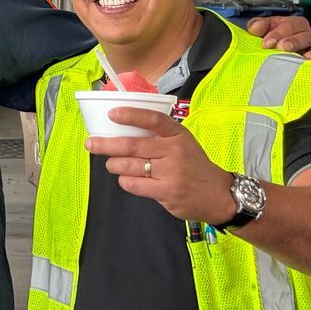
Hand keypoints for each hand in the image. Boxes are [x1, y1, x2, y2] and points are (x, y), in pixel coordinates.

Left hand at [86, 107, 236, 222]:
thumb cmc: (193, 166)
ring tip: (112, 164)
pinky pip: (134, 184)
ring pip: (129, 165)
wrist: (218, 195)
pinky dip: (125, 181)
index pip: (153, 119)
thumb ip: (158, 136)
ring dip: (114, 164)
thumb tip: (121, 130)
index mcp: (178, 135)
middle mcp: (174, 151)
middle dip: (106, 144)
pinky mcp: (166, 192)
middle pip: (132, 145)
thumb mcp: (182, 143)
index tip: (112, 114)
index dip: (131, 115)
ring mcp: (171, 172)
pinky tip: (127, 179)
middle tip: (91, 143)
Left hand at [247, 13, 310, 61]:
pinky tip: (309, 59)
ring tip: (294, 54)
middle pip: (302, 34)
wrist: (272, 56)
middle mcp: (304, 32)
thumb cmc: (270, 41)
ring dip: (302, 48)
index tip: (267, 43)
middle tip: (280, 47)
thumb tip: (255, 27)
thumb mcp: (261, 31)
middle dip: (290, 41)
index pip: (288, 25)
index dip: (277, 34)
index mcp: (292, 23)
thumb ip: (257, 26)